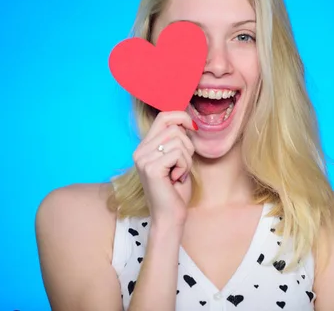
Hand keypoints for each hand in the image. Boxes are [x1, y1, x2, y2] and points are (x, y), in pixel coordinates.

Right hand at [133, 111, 195, 227]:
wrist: (170, 216)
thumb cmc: (176, 190)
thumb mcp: (177, 159)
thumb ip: (177, 140)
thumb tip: (187, 121)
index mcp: (145, 147)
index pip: (163, 117)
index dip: (181, 117)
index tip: (193, 128)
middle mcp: (140, 151)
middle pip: (174, 128)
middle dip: (187, 146)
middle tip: (183, 165)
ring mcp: (143, 159)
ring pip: (178, 141)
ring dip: (187, 159)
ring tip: (179, 174)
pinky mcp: (151, 168)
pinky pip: (178, 154)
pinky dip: (185, 167)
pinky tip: (177, 179)